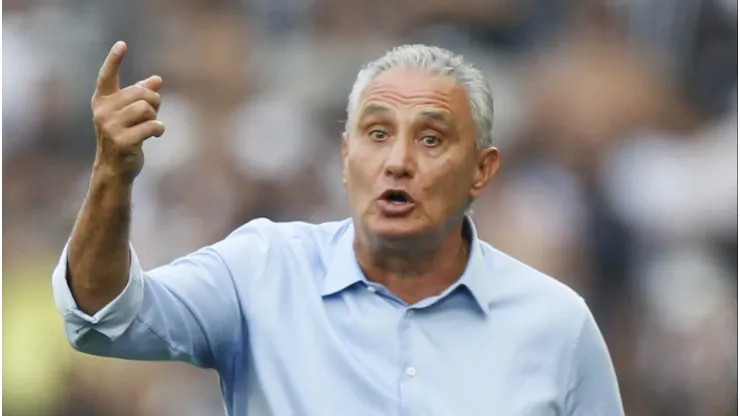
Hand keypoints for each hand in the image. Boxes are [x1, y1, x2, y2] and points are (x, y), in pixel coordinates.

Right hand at [91, 41, 165, 181]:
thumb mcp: (130, 114)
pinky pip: (152, 126)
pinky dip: (159, 129)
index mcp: (102, 101)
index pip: (106, 76)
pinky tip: (155, 134)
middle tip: (154, 112)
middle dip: (154, 101)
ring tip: (151, 125)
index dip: (114, 60)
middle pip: (140, 93)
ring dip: (155, 116)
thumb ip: (141, 96)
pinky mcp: (122, 141)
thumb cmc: (124, 136)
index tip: (122, 45)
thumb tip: (157, 79)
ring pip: (146, 109)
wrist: (115, 168)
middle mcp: (102, 111)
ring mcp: (110, 127)